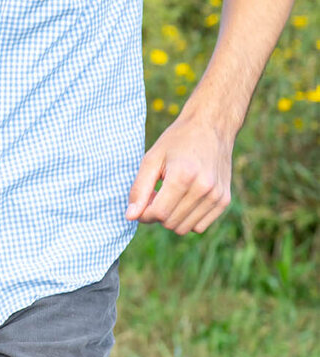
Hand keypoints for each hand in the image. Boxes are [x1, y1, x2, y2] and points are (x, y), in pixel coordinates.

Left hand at [127, 110, 233, 232]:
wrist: (211, 127)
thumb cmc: (177, 141)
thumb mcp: (151, 159)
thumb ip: (139, 189)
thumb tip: (131, 216)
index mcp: (183, 176)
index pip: (158, 213)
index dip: (143, 213)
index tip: (142, 199)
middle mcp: (204, 189)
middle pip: (169, 223)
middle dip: (156, 214)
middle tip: (156, 194)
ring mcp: (217, 196)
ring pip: (184, 228)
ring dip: (171, 218)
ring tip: (170, 196)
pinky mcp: (224, 201)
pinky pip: (199, 227)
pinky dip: (187, 219)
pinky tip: (184, 200)